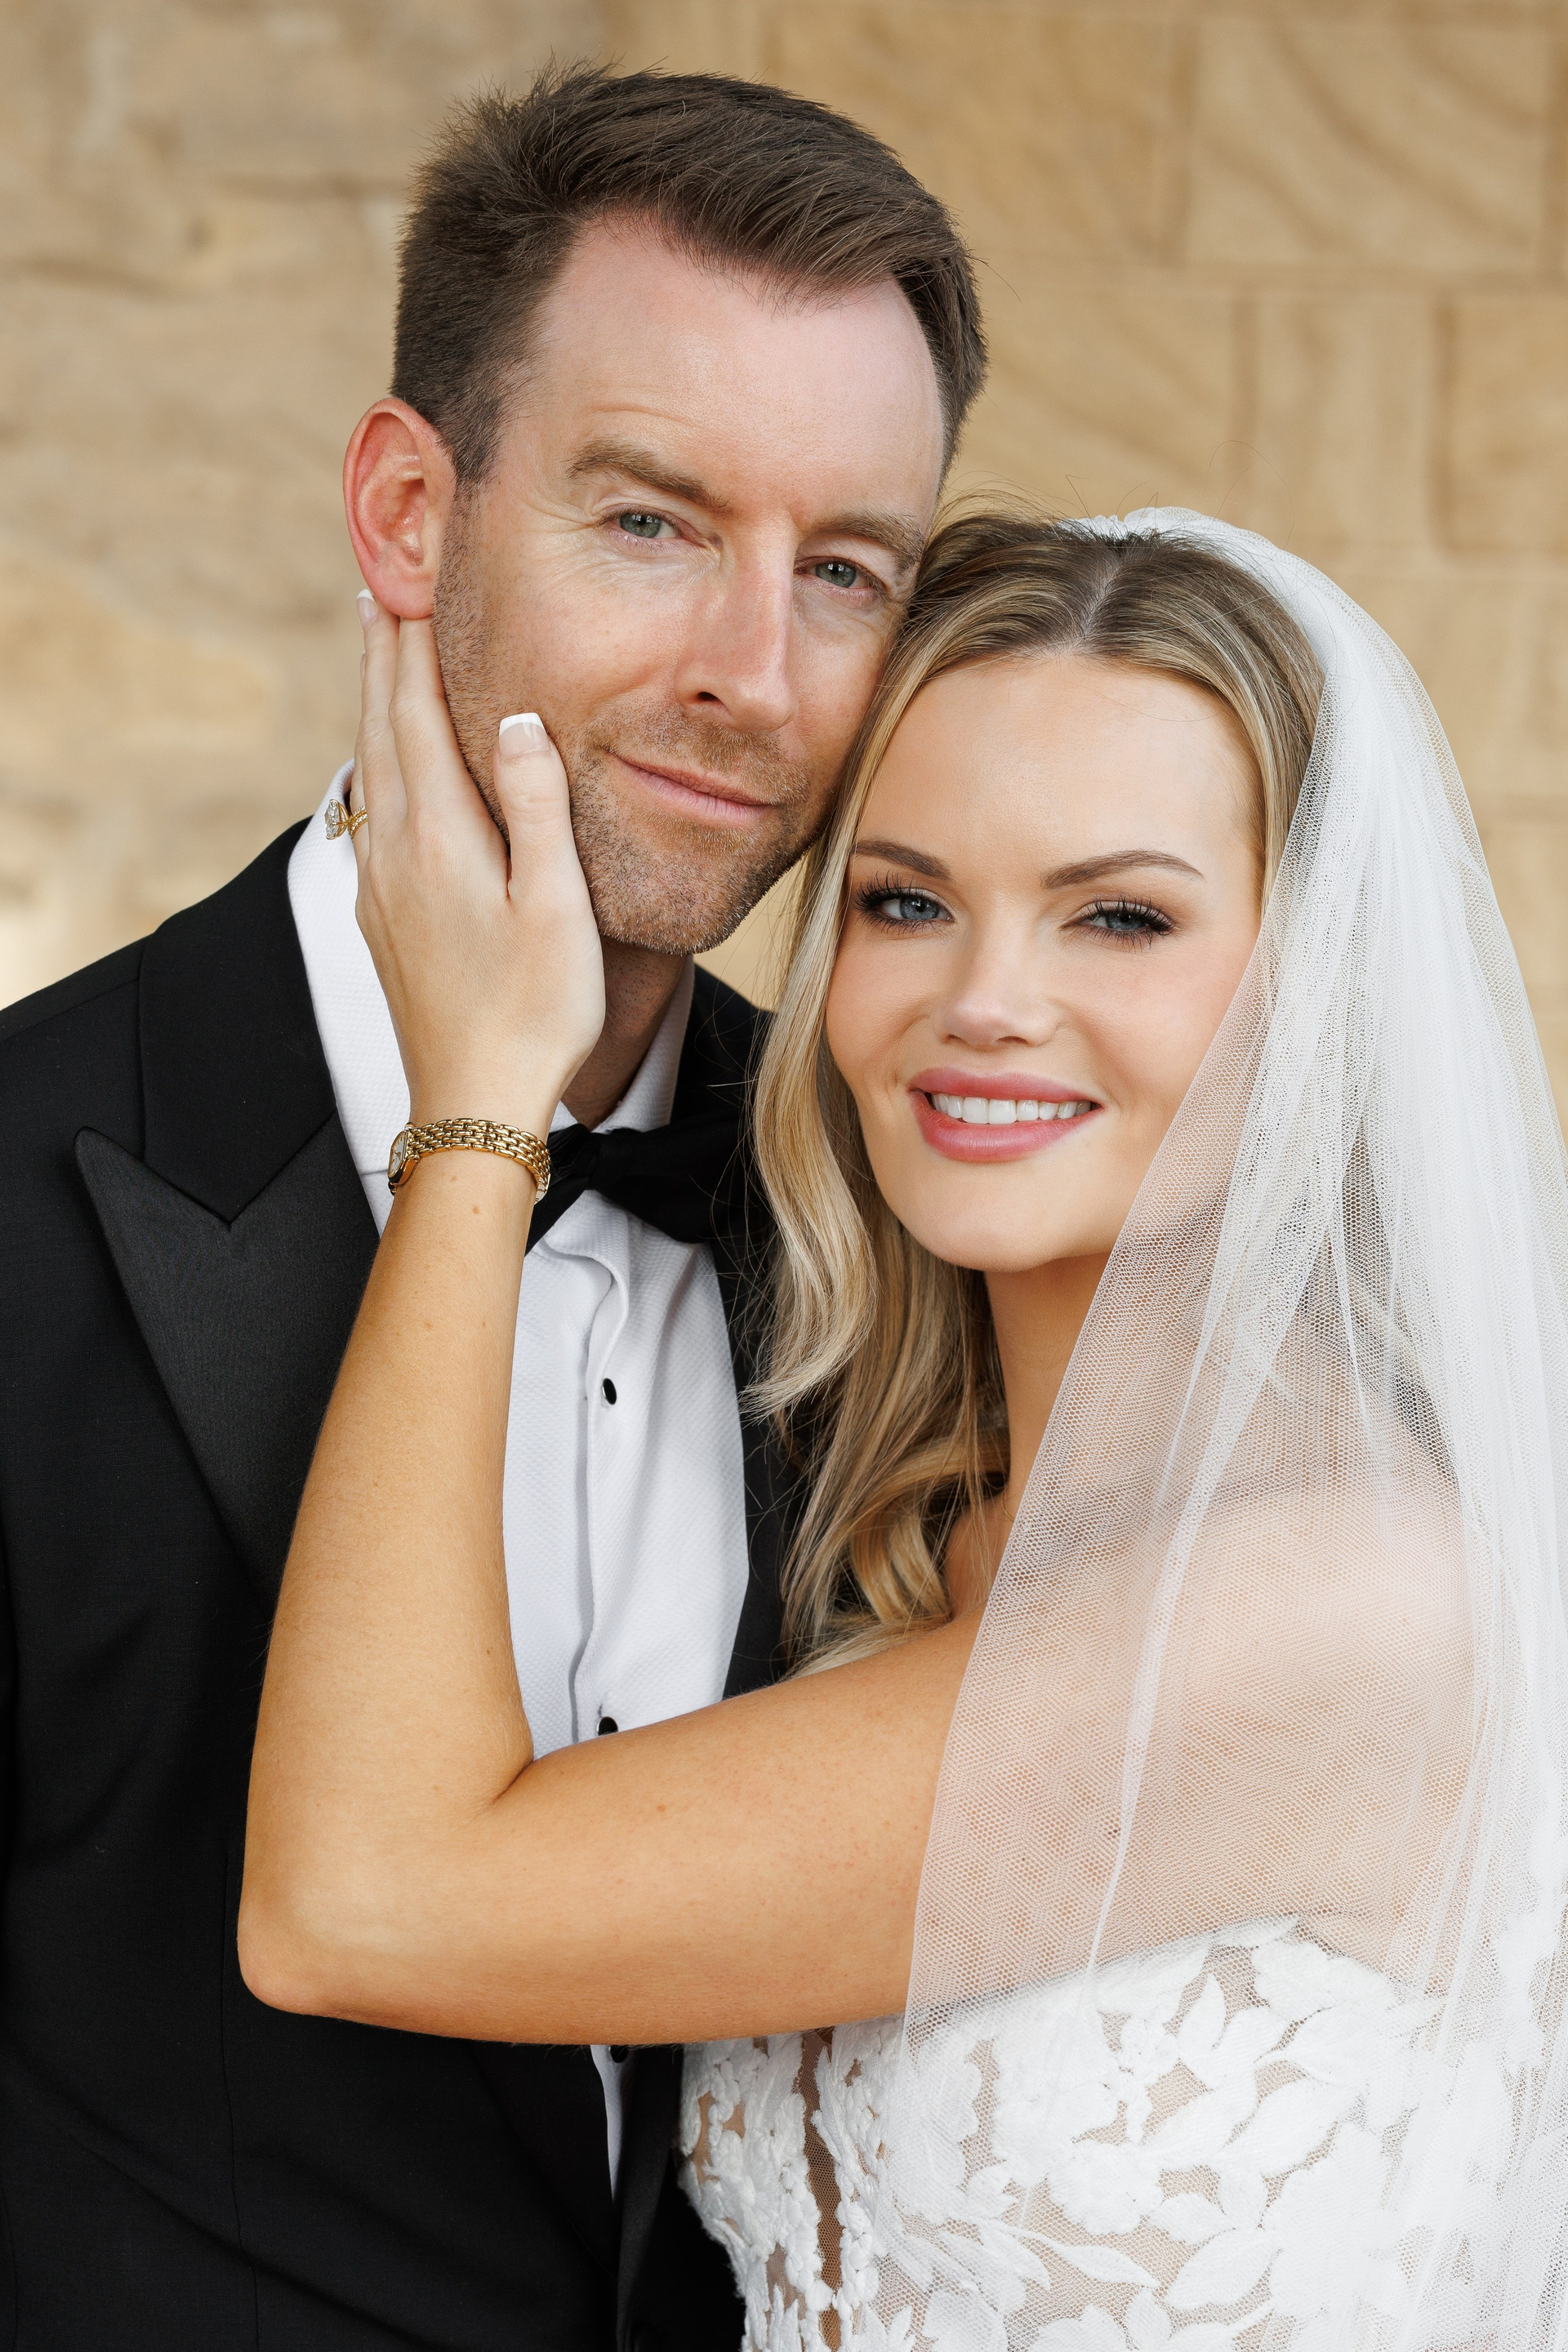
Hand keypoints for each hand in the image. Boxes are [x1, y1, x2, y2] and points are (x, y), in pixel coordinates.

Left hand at [349, 594, 604, 1133]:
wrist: (472, 1104)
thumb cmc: (532, 1013)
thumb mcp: (557, 908)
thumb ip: (538, 806)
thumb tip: (519, 715)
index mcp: (439, 837)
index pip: (419, 712)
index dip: (415, 641)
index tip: (412, 577)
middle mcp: (396, 852)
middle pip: (381, 729)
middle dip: (383, 655)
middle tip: (381, 586)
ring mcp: (382, 886)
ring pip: (371, 769)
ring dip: (375, 704)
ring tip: (379, 654)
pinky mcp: (384, 918)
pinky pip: (376, 812)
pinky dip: (380, 761)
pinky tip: (389, 765)